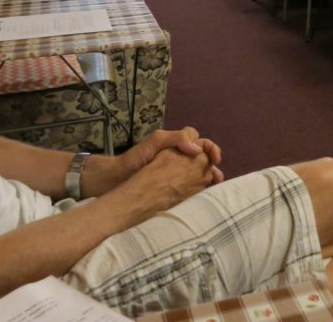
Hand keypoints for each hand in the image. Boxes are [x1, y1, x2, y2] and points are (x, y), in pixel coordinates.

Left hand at [89, 128, 223, 195]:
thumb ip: (176, 139)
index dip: (210, 147)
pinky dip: (199, 188)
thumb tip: (197, 149)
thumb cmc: (134, 159)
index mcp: (176, 145)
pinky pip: (190, 186)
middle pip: (203, 157)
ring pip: (199, 172)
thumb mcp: (155, 142)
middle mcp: (178, 158)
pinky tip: (202, 193)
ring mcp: (175, 173)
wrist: (115, 180)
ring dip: (209, 177)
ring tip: (214, 185)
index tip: (214, 157)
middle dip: (213, 164)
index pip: (200, 141)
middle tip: (217, 175)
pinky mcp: (171, 188)